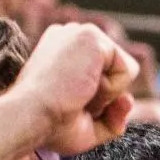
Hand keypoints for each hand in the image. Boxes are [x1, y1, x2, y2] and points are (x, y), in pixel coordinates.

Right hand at [0, 23, 135, 159]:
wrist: (30, 117)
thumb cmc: (49, 125)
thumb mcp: (86, 126)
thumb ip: (112, 117)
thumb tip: (128, 100)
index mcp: (62, 51)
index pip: (103, 74)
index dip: (96, 99)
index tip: (67, 103)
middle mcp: (70, 36)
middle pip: (115, 72)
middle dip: (103, 97)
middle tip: (72, 101)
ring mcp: (80, 33)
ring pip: (123, 71)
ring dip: (107, 95)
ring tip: (77, 94)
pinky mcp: (92, 36)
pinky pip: (128, 71)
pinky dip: (112, 89)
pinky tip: (85, 87)